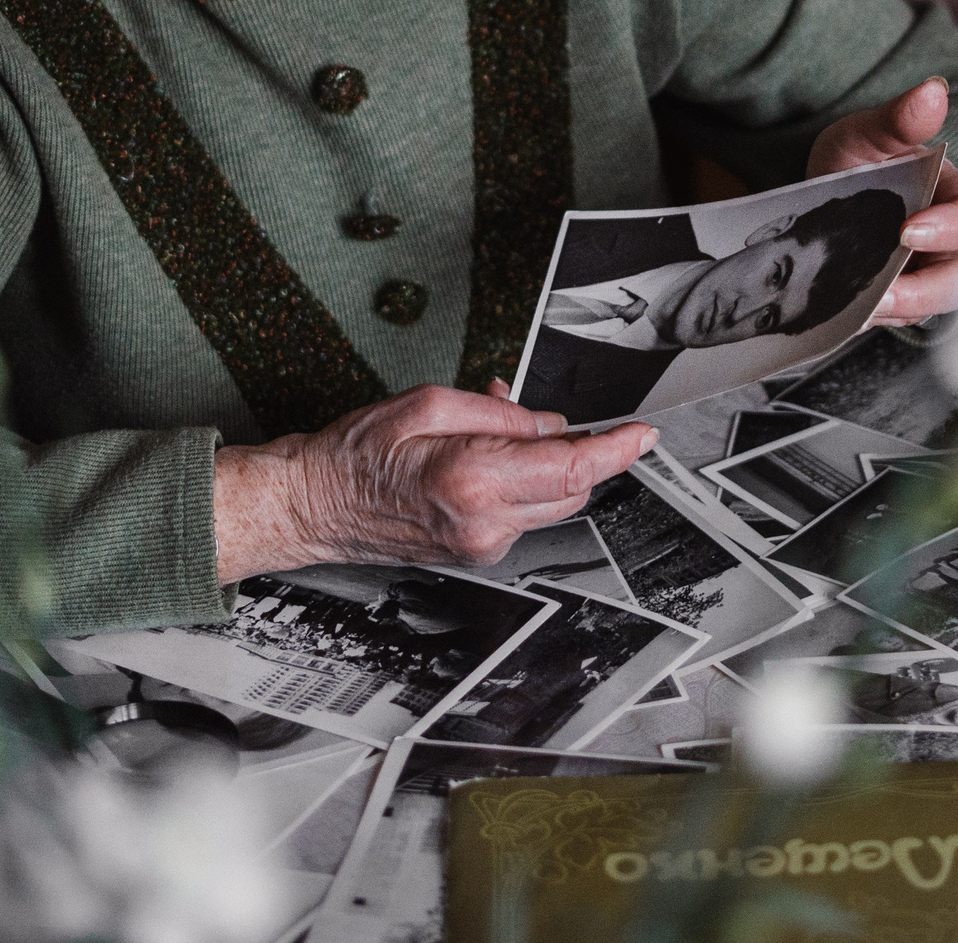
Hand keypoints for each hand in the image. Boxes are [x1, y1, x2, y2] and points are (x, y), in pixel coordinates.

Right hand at [212, 381, 653, 580]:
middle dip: (582, 451)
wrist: (313, 507)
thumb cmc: (356, 454)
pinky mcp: (476, 553)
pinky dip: (521, 481)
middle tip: (555, 416)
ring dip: (547, 465)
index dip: (617, 449)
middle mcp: (486, 523)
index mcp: (474, 479)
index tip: (645, 435)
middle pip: (572, 488)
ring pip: (551, 503)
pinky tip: (483, 456)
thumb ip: (497, 412)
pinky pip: (522, 513)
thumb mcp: (427, 404)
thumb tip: (548, 422)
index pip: (571, 466)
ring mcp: (482, 545)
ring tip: (499, 429)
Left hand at [807, 76, 957, 327]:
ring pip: (937, 306)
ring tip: (867, 310)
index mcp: (950, 194)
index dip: (953, 227)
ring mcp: (923, 274)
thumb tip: (933, 90)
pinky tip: (849, 314)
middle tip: (888, 292)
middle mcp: (946, 240)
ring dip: (906, 312)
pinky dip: (879, 318)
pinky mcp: (898, 300)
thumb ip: (896, 120)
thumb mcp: (862, 136)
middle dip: (932, 288)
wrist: (814, 198)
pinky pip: (900, 319)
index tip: (908, 231)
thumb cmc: (853, 161)